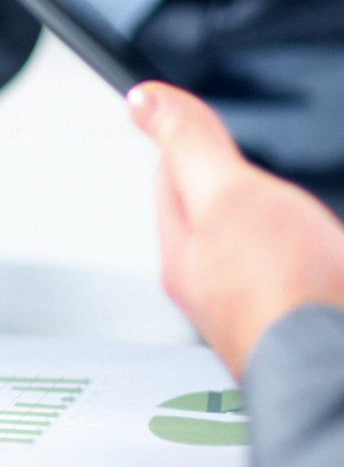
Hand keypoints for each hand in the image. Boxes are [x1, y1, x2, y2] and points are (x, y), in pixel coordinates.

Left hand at [128, 81, 343, 376]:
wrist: (342, 368)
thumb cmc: (283, 295)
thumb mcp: (226, 194)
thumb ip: (190, 144)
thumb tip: (142, 99)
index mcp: (185, 251)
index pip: (170, 177)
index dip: (185, 137)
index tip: (185, 110)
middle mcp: (222, 282)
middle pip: (225, 209)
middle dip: (244, 180)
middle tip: (246, 158)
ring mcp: (271, 302)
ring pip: (270, 242)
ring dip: (283, 217)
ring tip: (284, 207)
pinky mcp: (314, 312)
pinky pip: (310, 268)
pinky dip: (318, 250)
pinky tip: (324, 250)